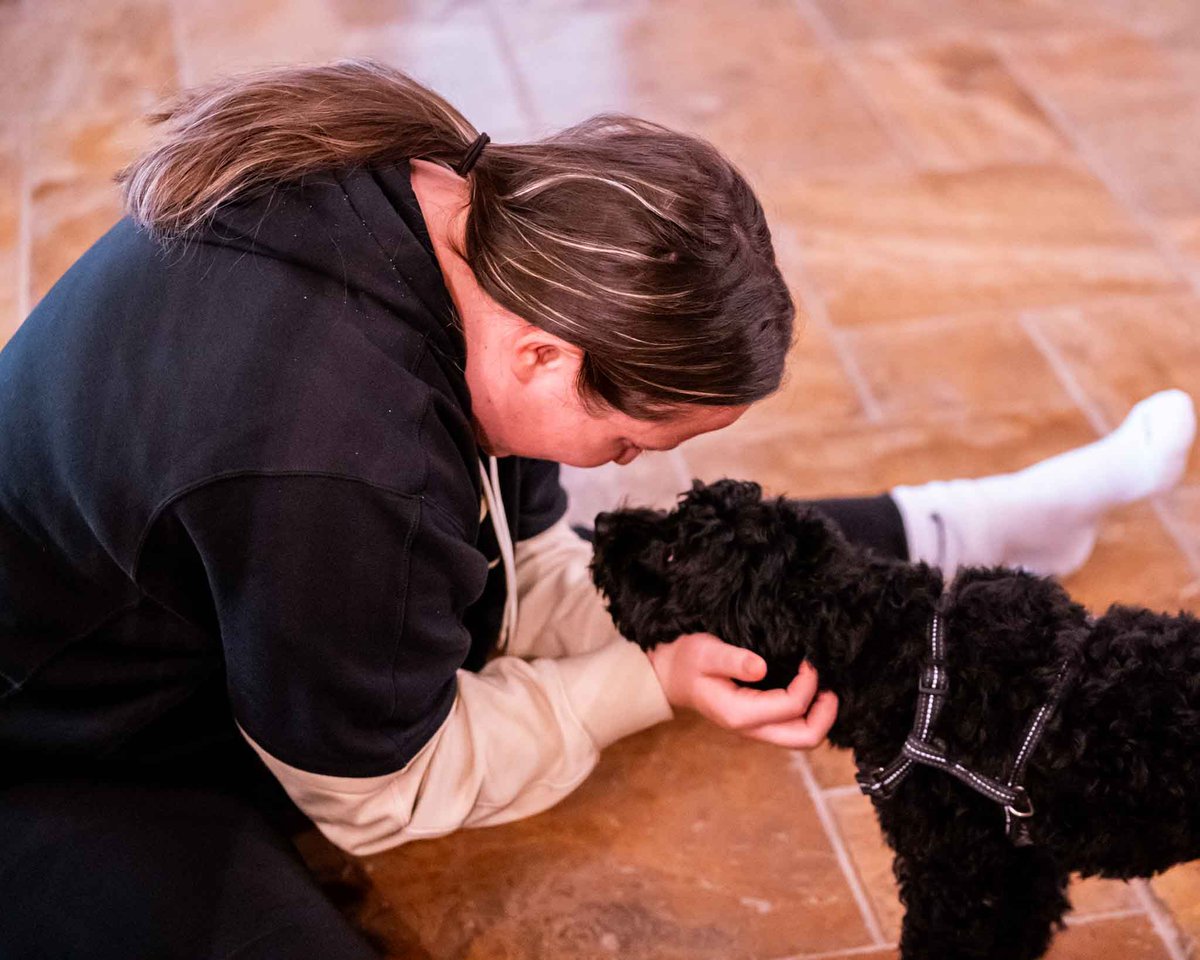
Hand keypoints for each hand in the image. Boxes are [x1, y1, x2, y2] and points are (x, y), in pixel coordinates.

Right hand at [646, 632, 838, 748]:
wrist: (671, 676)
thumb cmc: (687, 662)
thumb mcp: (705, 652)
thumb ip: (733, 659)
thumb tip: (761, 666)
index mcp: (739, 714)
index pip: (790, 708)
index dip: (808, 685)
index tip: (809, 660)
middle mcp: (751, 728)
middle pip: (804, 739)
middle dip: (826, 715)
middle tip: (830, 686)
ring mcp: (757, 728)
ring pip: (801, 737)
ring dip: (820, 715)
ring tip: (823, 686)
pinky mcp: (760, 721)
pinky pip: (793, 726)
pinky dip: (809, 712)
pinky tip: (809, 688)